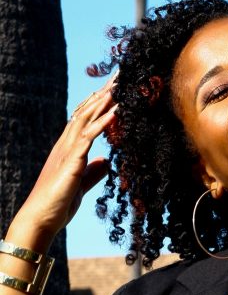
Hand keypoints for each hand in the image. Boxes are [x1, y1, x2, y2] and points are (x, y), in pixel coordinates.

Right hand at [10, 78, 118, 249]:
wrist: (39, 220)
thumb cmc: (57, 205)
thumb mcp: (81, 185)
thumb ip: (92, 172)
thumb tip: (105, 162)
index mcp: (69, 149)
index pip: (85, 119)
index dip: (99, 102)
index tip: (114, 87)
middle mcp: (66, 145)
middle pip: (86, 111)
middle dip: (103, 92)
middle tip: (119, 73)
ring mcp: (67, 152)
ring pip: (86, 118)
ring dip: (104, 100)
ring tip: (120, 84)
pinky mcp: (71, 162)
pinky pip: (88, 137)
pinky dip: (103, 122)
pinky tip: (116, 111)